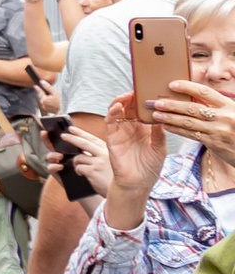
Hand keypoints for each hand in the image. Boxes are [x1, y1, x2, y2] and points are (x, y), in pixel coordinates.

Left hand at [64, 121, 113, 199]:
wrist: (122, 191)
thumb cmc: (113, 177)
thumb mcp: (110, 162)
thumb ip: (99, 154)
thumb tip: (82, 149)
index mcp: (108, 150)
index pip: (92, 138)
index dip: (80, 133)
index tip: (71, 128)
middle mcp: (103, 154)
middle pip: (83, 144)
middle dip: (71, 138)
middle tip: (63, 136)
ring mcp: (98, 163)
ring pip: (79, 157)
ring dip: (76, 162)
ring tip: (79, 167)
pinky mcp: (93, 172)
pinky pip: (79, 167)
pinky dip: (78, 170)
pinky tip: (81, 174)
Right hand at [98, 91, 166, 210]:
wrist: (139, 184)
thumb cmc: (150, 168)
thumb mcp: (160, 148)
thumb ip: (159, 132)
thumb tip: (162, 115)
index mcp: (144, 129)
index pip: (142, 110)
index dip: (144, 100)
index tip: (150, 90)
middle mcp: (132, 128)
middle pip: (129, 107)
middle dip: (133, 97)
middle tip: (139, 89)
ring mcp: (121, 132)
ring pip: (118, 111)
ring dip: (121, 101)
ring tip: (127, 95)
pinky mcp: (112, 138)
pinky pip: (110, 122)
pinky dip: (112, 113)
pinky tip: (117, 107)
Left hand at [154, 73, 234, 160]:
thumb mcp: (233, 114)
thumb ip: (217, 107)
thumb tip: (194, 98)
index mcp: (229, 105)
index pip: (204, 92)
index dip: (187, 87)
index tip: (172, 84)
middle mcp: (223, 117)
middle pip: (192, 108)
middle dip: (171, 104)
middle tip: (155, 102)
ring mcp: (218, 131)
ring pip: (189, 122)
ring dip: (170, 117)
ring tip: (155, 114)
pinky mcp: (214, 144)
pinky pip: (191, 135)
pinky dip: (177, 129)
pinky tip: (166, 126)